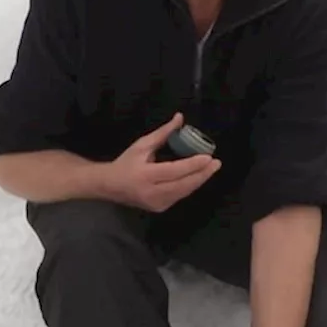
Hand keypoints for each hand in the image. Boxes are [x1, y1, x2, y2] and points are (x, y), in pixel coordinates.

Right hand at [103, 113, 220, 212]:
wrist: (109, 186)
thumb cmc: (125, 163)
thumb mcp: (142, 145)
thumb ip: (163, 133)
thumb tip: (180, 118)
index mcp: (145, 175)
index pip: (173, 171)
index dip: (192, 165)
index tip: (208, 157)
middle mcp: (151, 193)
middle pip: (183, 185)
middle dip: (202, 174)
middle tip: (216, 163)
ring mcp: (156, 203)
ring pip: (183, 192)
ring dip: (199, 180)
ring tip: (211, 168)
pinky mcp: (159, 208)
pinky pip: (179, 196)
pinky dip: (190, 186)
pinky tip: (198, 176)